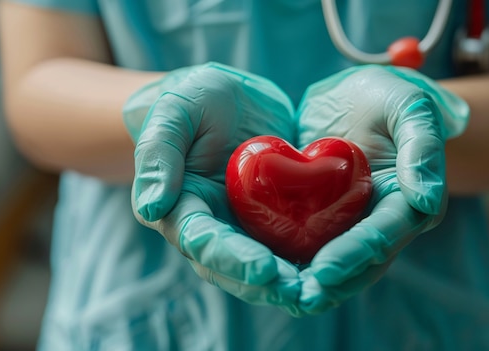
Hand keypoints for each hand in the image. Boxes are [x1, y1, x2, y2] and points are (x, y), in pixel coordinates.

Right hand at [123, 62, 302, 315]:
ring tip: (323, 291)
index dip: (232, 258)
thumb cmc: (192, 100)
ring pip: (265, 267)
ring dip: (291, 284)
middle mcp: (211, 229)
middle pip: (235, 268)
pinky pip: (290, 246)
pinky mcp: (273, 220)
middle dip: (268, 284)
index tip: (264, 269)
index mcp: (181, 209)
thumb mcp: (173, 112)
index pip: (202, 242)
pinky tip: (338, 266)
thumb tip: (150, 206)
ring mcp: (243, 228)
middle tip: (304, 293)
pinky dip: (311, 260)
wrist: (228, 99)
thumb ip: (158, 153)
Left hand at [296, 65, 468, 313]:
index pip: (384, 234)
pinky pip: (308, 243)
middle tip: (299, 298)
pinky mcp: (322, 217)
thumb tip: (428, 199)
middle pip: (361, 262)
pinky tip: (264, 271)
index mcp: (410, 200)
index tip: (325, 270)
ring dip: (311, 282)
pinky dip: (291, 259)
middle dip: (332, 282)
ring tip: (279, 295)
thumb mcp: (409, 104)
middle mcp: (382, 220)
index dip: (356, 254)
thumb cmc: (387, 96)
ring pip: (335, 261)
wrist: (352, 95)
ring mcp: (352, 222)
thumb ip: (422, 145)